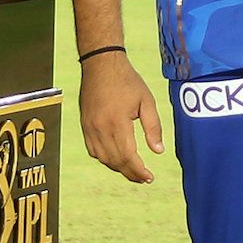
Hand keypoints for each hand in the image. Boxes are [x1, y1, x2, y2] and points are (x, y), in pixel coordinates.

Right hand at [79, 52, 163, 182]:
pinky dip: (105, 159)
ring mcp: (90, 127)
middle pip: (115, 161)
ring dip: (118, 168)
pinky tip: (115, 158)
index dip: (139, 171)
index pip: (129, 156)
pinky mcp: (84, 125)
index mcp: (117, 122)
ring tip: (132, 170)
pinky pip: (93, 150)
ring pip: (103, 158)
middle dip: (130, 173)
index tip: (149, 177)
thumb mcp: (147, 101)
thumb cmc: (127, 80)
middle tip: (144, 178)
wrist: (101, 64)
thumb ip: (153, 127)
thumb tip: (158, 151)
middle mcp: (100, 128)